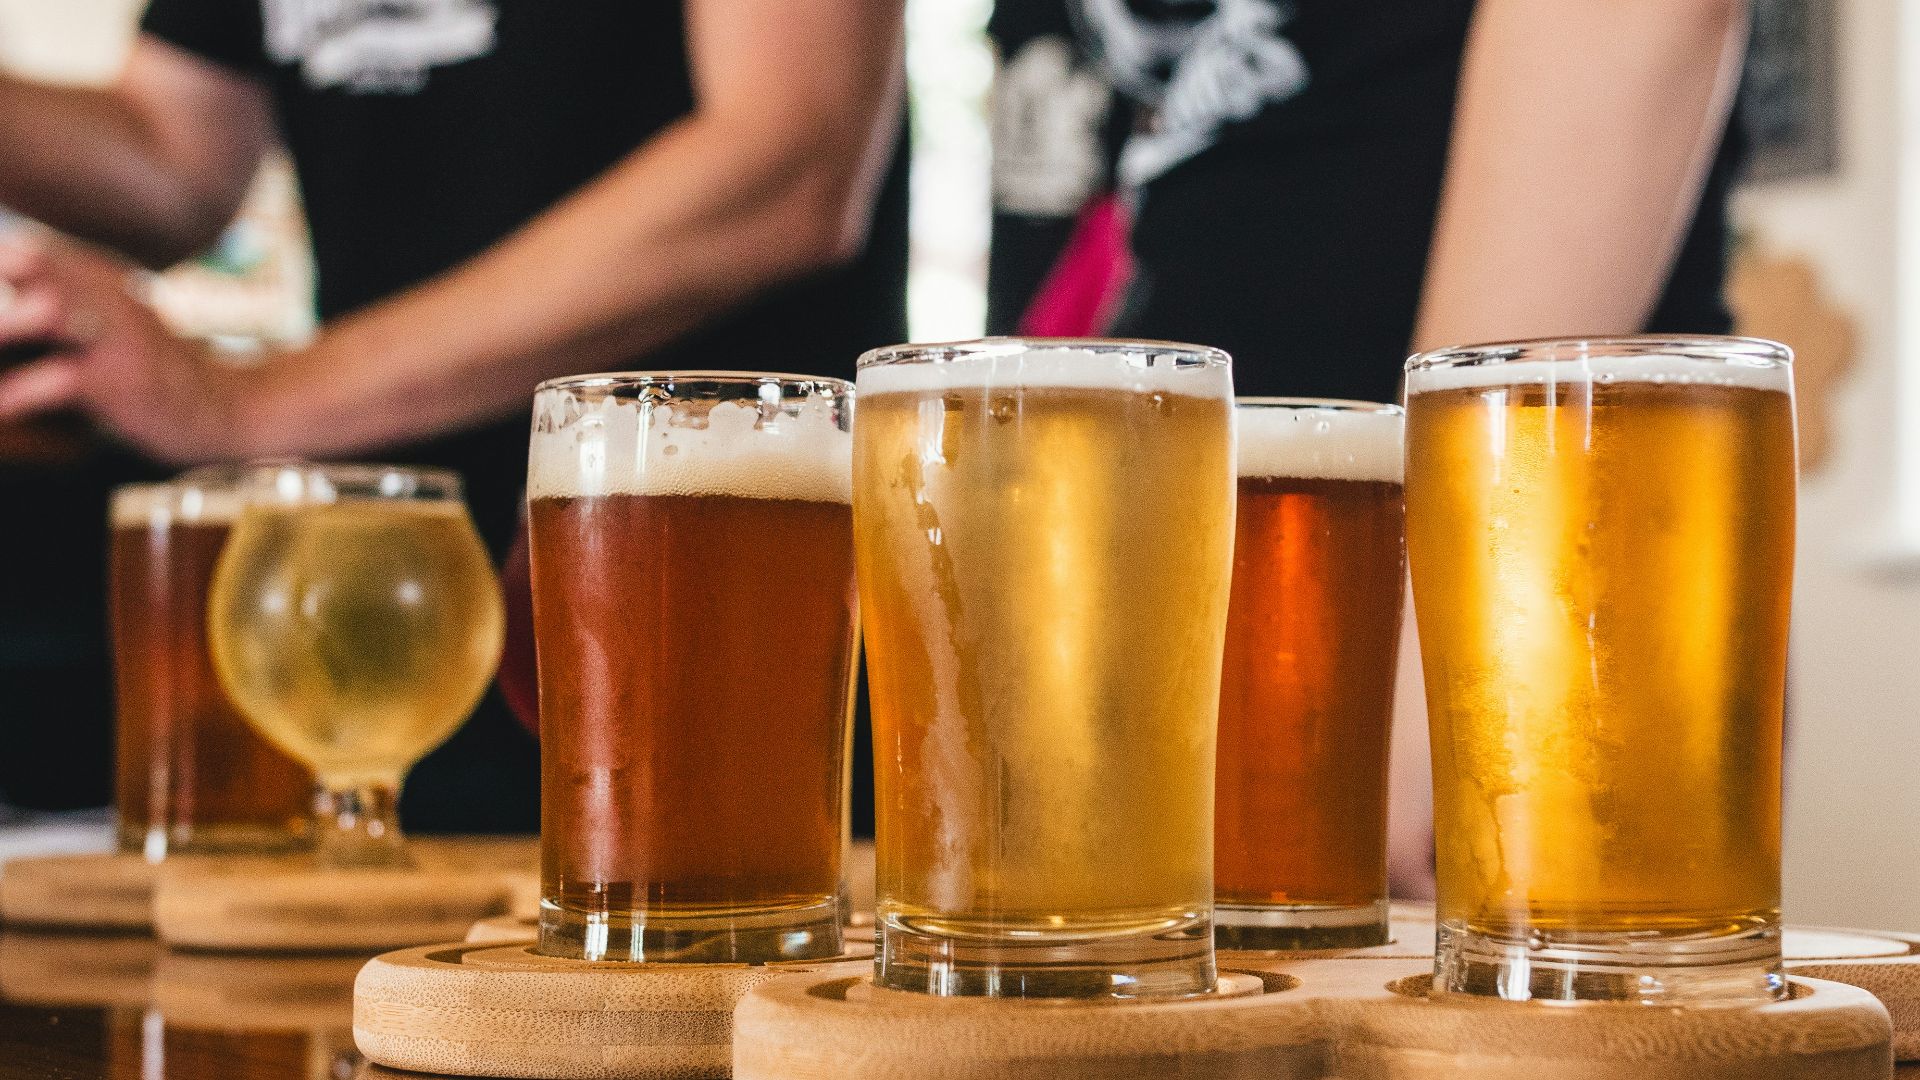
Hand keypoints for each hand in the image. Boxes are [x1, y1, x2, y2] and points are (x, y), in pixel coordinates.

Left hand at [0, 232, 250, 463]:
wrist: (230, 408)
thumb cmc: (155, 369)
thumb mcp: (110, 317)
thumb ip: (57, 297)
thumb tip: (12, 278)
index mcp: (96, 273)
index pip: (24, 248)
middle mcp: (105, 292)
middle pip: (25, 263)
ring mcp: (115, 335)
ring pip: (38, 311)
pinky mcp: (121, 380)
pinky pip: (56, 380)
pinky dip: (12, 396)